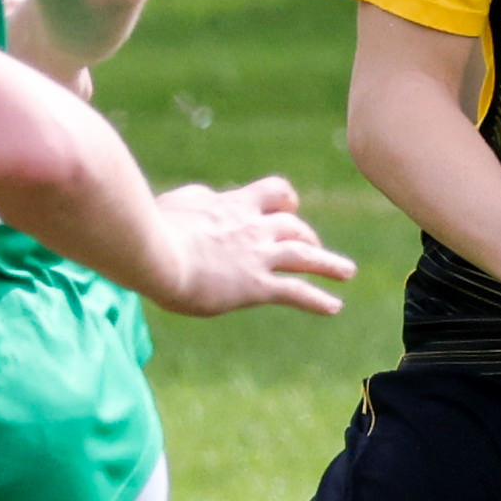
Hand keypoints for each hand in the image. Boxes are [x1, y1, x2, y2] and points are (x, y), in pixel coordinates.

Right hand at [139, 175, 354, 318]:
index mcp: (231, 204)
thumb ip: (192, 202)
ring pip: (305, 255)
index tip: (288, 205)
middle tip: (312, 247)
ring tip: (347, 271)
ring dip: (329, 264)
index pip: (269, 193)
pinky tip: (334, 307)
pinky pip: (297, 291)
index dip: (283, 200)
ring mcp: (257, 255)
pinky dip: (319, 300)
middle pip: (292, 224)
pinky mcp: (257, 285)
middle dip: (306, 235)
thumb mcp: (176, 204)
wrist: (155, 252)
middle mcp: (251, 226)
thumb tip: (198, 202)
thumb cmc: (152, 229)